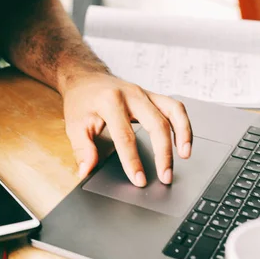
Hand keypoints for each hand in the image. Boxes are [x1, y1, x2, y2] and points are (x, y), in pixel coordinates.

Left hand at [62, 73, 191, 186]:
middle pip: (156, 124)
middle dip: (164, 153)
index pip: (125, 136)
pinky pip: (175, 108)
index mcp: (110, 101)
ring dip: (183, 134)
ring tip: (185, 156)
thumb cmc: (81, 101)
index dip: (133, 161)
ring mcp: (145, 93)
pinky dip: (183, 125)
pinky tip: (183, 143)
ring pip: (173, 111)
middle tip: (165, 177)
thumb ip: (82, 149)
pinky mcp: (152, 96)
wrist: (86, 78)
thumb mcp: (74, 125)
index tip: (139, 180)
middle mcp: (132, 95)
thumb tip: (86, 171)